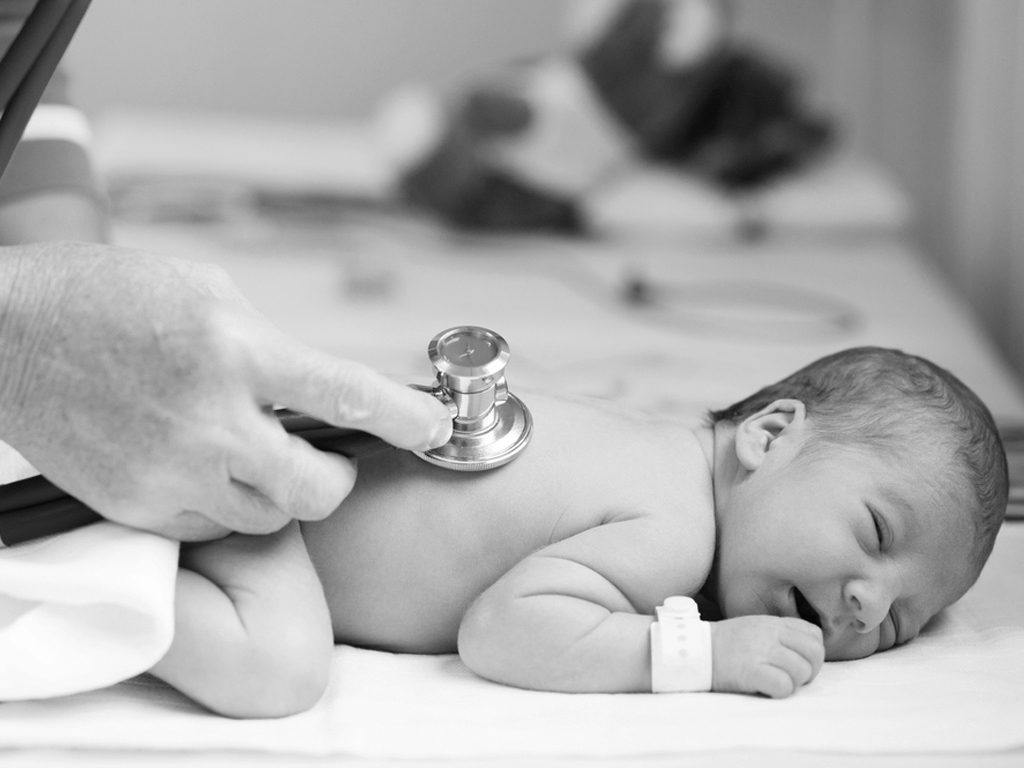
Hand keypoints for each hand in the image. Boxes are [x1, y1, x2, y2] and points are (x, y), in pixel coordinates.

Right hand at [0, 242, 452, 539]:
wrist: (9, 336)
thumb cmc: (107, 299)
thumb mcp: (209, 293)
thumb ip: (270, 348)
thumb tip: (320, 390)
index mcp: (233, 348)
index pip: (343, 394)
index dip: (403, 417)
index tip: (433, 427)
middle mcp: (207, 416)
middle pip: (316, 488)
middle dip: (336, 478)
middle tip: (329, 458)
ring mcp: (168, 468)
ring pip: (268, 516)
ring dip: (279, 492)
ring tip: (253, 455)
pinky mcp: (135, 504)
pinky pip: (211, 526)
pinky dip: (224, 504)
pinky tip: (205, 469)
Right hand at [710, 616, 823, 697]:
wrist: (694, 650)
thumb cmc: (725, 645)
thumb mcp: (755, 628)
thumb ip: (780, 635)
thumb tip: (806, 654)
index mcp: (773, 623)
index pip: (814, 636)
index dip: (812, 653)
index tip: (797, 662)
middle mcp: (771, 634)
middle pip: (815, 653)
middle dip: (809, 671)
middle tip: (791, 677)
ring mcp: (762, 651)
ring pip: (802, 672)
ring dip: (793, 683)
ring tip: (774, 682)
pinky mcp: (751, 671)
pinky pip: (784, 686)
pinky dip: (779, 692)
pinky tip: (764, 688)